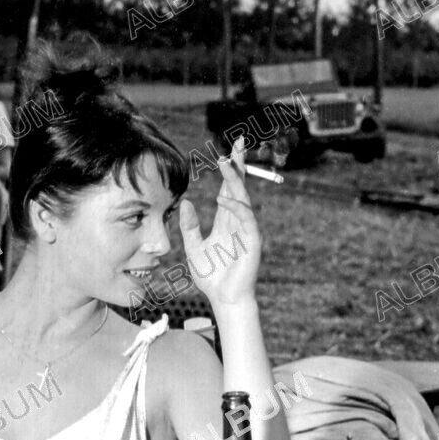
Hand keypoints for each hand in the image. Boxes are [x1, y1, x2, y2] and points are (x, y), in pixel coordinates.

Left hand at [178, 136, 260, 308]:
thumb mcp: (193, 247)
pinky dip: (235, 207)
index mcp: (226, 221)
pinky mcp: (252, 241)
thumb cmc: (210, 277)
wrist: (223, 298)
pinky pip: (245, 219)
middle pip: (240, 186)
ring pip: (243, 198)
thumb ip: (190, 226)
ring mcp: (246, 230)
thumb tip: (186, 203)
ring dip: (235, 179)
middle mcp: (238, 221)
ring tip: (225, 162)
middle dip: (239, 165)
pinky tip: (223, 198)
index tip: (225, 151)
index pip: (229, 189)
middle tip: (238, 141)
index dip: (229, 170)